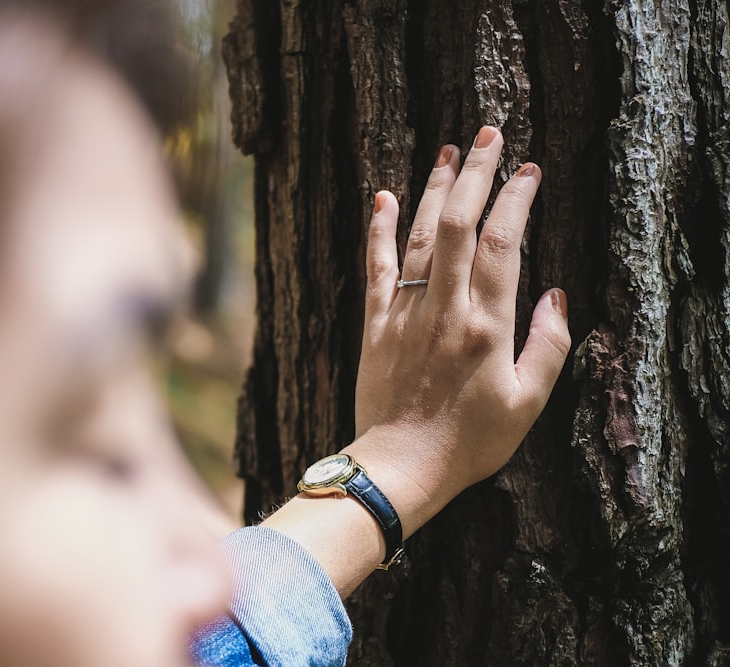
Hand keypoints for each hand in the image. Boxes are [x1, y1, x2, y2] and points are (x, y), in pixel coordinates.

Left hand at [350, 126, 570, 533]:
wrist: (401, 466)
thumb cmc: (470, 441)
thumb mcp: (528, 403)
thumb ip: (548, 345)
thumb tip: (555, 293)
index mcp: (487, 325)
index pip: (502, 243)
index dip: (516, 199)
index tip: (529, 170)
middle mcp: (444, 308)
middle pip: (457, 224)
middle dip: (476, 174)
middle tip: (488, 135)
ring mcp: (404, 313)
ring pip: (417, 236)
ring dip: (432, 190)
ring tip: (447, 152)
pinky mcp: (374, 325)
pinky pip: (374, 267)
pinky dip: (377, 230)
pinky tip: (379, 196)